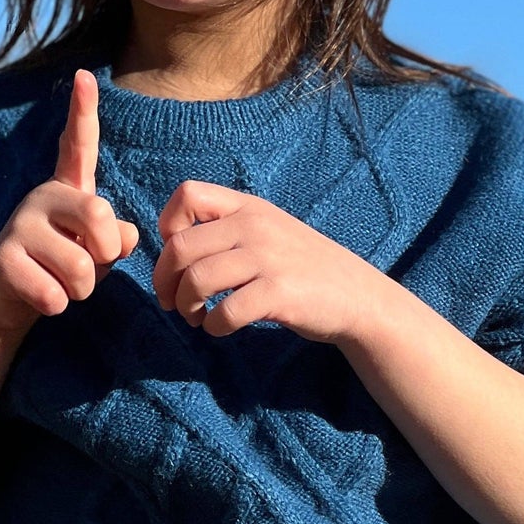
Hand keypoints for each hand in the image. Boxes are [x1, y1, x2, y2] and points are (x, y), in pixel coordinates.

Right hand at [0, 69, 139, 334]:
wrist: (8, 301)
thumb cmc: (62, 269)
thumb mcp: (97, 251)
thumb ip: (116, 237)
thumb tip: (123, 235)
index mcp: (68, 189)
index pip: (77, 145)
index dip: (83, 112)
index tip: (85, 75)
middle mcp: (42, 197)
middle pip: (99, 217)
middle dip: (106, 256)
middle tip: (90, 267)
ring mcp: (19, 226)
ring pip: (80, 267)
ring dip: (82, 290)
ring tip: (62, 284)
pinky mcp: (2, 260)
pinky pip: (54, 293)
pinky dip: (57, 305)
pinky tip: (42, 298)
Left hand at [152, 179, 379, 343]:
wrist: (357, 296)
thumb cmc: (304, 268)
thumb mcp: (269, 231)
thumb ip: (228, 229)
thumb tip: (173, 249)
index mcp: (249, 207)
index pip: (187, 195)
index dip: (167, 226)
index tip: (178, 258)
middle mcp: (255, 226)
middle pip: (181, 247)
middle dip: (165, 281)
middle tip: (172, 302)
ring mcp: (268, 259)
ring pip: (197, 280)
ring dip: (186, 307)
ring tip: (196, 318)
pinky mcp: (278, 294)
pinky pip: (225, 312)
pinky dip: (213, 326)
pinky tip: (220, 328)